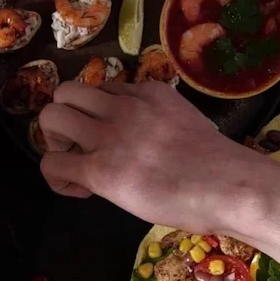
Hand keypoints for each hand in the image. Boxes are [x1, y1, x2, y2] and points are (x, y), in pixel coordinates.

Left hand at [37, 80, 279, 235]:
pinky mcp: (100, 169)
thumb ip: (161, 122)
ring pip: (50, 117)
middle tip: (78, 146)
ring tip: (72, 164)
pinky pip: (52, 163)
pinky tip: (79, 191)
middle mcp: (124, 106)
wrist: (229, 185)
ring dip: (52, 141)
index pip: (105, 89)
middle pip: (66, 90)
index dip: (99, 115)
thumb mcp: (187, 123)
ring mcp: (110, 136)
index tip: (112, 141)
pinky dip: (56, 178)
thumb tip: (150, 144)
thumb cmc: (220, 167)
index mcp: (149, 93)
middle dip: (64, 118)